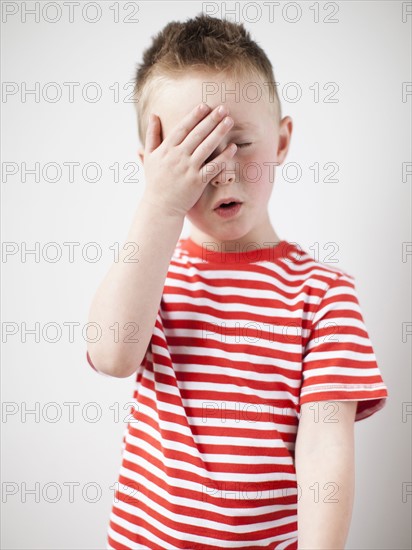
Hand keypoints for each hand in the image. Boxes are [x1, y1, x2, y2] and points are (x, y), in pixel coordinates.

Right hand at [141, 103, 236, 218]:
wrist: (160, 207)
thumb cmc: (155, 181)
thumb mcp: (149, 156)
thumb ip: (152, 135)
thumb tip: (153, 115)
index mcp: (166, 149)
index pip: (182, 128)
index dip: (194, 116)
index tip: (205, 106)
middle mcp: (177, 157)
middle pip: (197, 134)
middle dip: (211, 120)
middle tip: (223, 108)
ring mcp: (188, 169)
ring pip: (206, 147)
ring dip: (219, 132)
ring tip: (229, 121)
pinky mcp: (197, 181)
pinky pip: (213, 166)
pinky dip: (223, 157)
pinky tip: (233, 147)